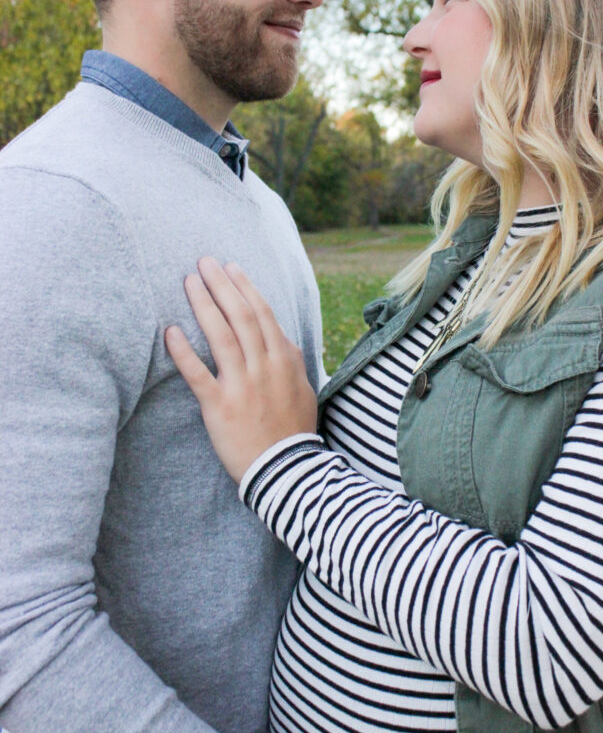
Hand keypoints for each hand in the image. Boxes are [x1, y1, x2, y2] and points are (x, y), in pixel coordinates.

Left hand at [166, 258, 317, 481]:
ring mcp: (242, 384)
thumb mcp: (303, 388)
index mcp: (285, 359)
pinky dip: (183, 351)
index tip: (229, 268)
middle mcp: (264, 366)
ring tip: (189, 282)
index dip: (244, 287)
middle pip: (240, 315)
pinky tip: (169, 330)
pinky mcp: (220, 406)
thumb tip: (279, 338)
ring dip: (203, 304)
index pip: (262, 313)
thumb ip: (290, 360)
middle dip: (221, 285)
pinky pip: (198, 373)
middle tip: (203, 262)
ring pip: (220, 335)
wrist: (288, 471)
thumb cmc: (294, 431)